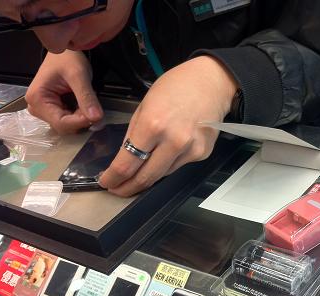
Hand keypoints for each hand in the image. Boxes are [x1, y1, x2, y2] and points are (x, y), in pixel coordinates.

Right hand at [25, 51, 103, 133]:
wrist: (65, 52)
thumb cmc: (68, 58)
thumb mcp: (79, 75)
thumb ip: (86, 97)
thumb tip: (96, 118)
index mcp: (37, 99)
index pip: (60, 122)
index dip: (80, 122)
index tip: (96, 116)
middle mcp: (36, 108)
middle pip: (63, 126)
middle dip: (81, 120)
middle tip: (93, 107)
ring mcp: (43, 110)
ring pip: (66, 125)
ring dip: (80, 119)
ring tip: (87, 103)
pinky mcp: (51, 110)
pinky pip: (68, 120)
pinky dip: (79, 116)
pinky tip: (84, 106)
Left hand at [98, 55, 237, 196]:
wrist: (213, 82)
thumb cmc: (177, 86)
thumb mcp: (145, 104)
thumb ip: (134, 133)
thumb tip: (124, 157)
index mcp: (152, 125)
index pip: (126, 164)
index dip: (113, 178)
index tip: (107, 182)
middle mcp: (173, 141)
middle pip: (145, 178)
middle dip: (127, 187)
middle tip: (118, 189)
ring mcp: (190, 150)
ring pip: (162, 175)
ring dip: (146, 178)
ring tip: (137, 175)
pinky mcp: (201, 154)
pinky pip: (178, 166)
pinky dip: (166, 165)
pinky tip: (165, 154)